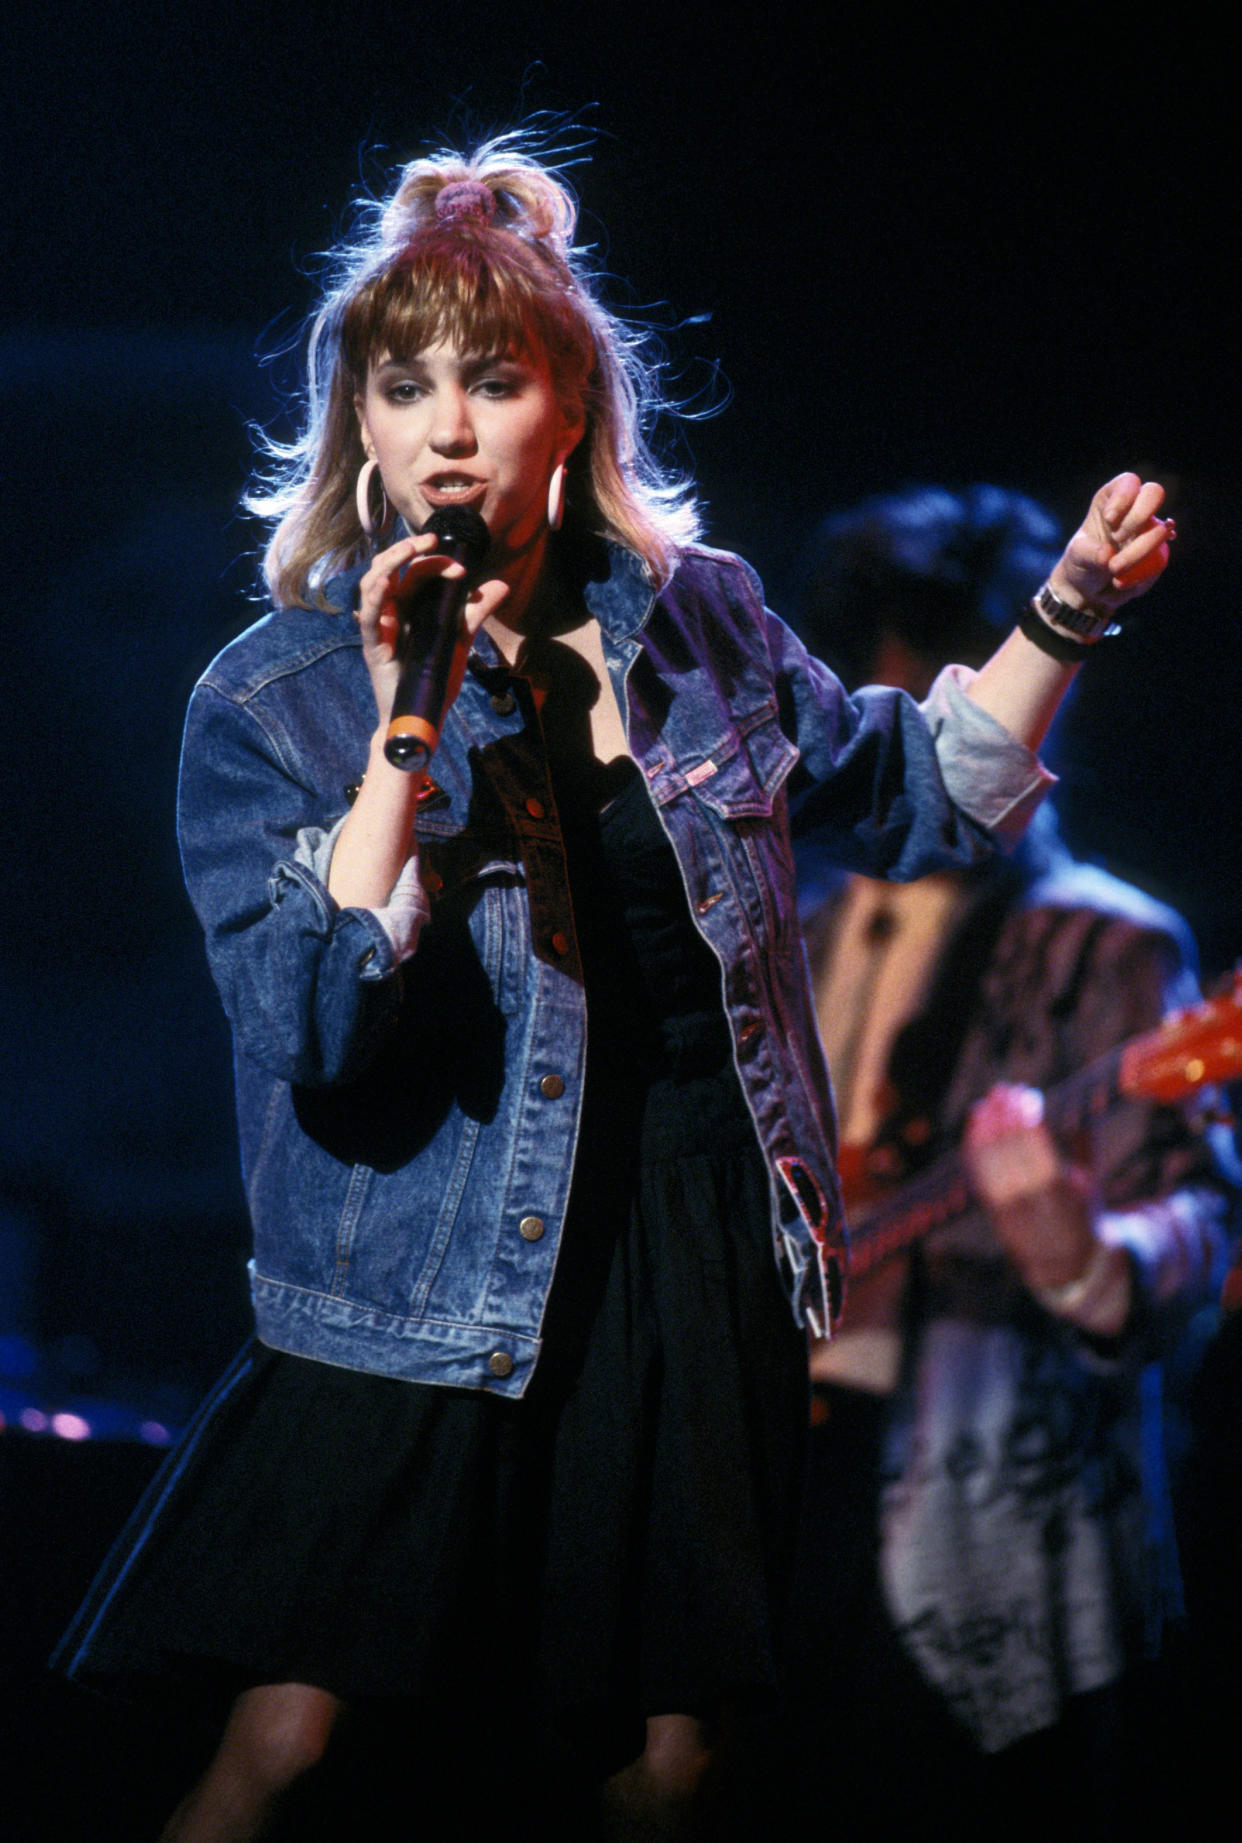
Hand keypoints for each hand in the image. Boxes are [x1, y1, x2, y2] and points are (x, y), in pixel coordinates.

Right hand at [355, 533, 508, 724]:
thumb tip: (501, 584)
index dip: (434, 563)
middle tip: (432, 539)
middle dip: (407, 549)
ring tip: (411, 549)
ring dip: (390, 562)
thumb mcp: (460, 641)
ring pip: (372, 583)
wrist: (423, 717)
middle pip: (389, 568)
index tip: (461, 567)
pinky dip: (375, 597)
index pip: (414, 573)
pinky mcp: (373, 646)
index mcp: (409, 608)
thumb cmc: (435, 680)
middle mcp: (391, 612)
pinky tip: (385, 582)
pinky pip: (368, 617)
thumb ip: (475, 614)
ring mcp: (380, 628)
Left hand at [962, 1083, 1099, 1293]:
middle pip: (1010, 1148)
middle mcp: (1030, 1199)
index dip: (1027, 1117)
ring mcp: (1007, 1205)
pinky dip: (973, 1145)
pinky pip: (978, 1172)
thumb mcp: (1093, 1181)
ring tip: (987, 1100)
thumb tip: (1090, 1100)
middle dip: (1005, 1114)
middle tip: (1003, 1089)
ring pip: (989, 1159)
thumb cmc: (1082, 1212)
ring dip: (985, 1125)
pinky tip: (975, 1122)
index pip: (1037, 1146)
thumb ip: (1086, 1141)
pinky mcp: (992, 1209)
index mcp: (1060, 1191)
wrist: (1064, 1263)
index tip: (1025, 1093)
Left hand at [1048, 472, 1173, 612]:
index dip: (1124, 498)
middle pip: (1154, 493)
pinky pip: (1159, 560)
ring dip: (1138, 553)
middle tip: (1118, 538)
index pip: (1128, 482)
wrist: (1089, 590)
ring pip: (1160, 531)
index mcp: (1111, 501)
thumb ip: (1088, 553)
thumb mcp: (1076, 556)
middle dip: (1138, 516)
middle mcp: (1135, 511)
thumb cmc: (1081, 563)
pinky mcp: (1157, 554)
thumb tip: (1108, 555)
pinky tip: (1122, 582)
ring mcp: (1149, 531)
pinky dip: (1141, 574)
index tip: (1110, 519)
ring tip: (1113, 570)